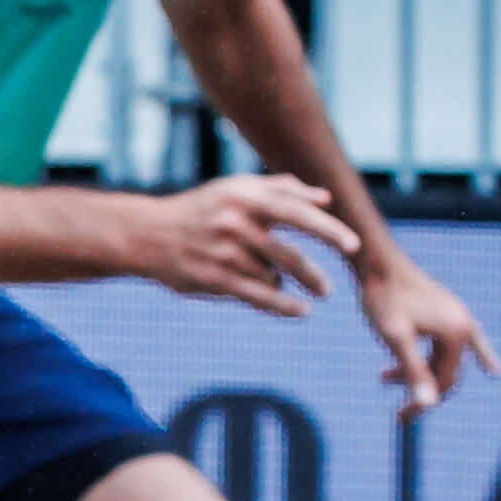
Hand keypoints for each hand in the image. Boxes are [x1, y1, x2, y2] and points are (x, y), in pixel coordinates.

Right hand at [119, 174, 357, 317]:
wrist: (147, 234)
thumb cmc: (202, 209)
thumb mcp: (237, 189)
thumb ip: (283, 190)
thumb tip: (326, 200)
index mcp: (245, 196)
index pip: (297, 213)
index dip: (328, 230)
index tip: (353, 246)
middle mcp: (235, 223)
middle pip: (289, 254)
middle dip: (314, 275)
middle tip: (328, 288)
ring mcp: (224, 252)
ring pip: (272, 276)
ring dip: (285, 285)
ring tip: (300, 291)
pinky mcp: (214, 278)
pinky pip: (258, 296)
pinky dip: (283, 305)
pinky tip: (300, 311)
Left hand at [358, 252, 500, 418]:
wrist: (376, 260)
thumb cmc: (383, 297)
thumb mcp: (395, 338)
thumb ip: (413, 371)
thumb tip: (427, 405)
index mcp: (458, 334)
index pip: (444, 383)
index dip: (422, 404)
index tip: (398, 418)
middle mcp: (465, 325)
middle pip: (447, 373)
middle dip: (422, 390)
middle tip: (396, 411)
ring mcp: (458, 316)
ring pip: (443, 359)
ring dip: (419, 372)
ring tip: (384, 376)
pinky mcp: (448, 310)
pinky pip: (462, 342)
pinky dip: (473, 357)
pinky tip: (494, 371)